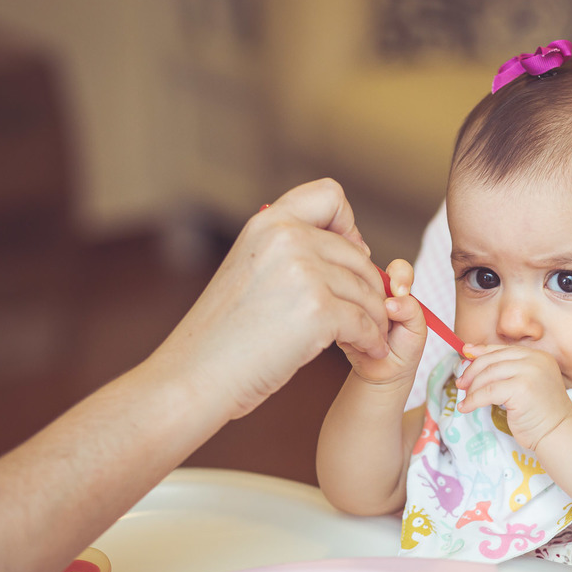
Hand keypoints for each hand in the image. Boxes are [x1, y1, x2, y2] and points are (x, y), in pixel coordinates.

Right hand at [150, 179, 390, 419]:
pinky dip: (373, 340)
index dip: (350, 225)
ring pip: (368, 291)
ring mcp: (304, 273)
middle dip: (370, 286)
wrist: (195, 376)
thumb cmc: (224, 335)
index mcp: (267, 224)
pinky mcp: (318, 311)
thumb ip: (290, 253)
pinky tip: (370, 351)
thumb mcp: (249, 271)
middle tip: (367, 313)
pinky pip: (366, 322)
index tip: (350, 257)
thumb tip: (355, 249)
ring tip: (371, 337)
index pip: (330, 195)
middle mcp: (287, 238)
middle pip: (358, 254)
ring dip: (376, 317)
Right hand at [340, 259, 428, 388]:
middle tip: (389, 322)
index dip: (400, 275)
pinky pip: (344, 313)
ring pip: (356, 293)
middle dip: (382, 300)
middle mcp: (375, 291)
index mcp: (396, 290)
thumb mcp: (417, 329)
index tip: (401, 291)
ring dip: (368, 316)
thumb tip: (390, 302)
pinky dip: (355, 327)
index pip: (398, 269)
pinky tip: (361, 340)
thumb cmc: (404, 347)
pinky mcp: (340, 315)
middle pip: (373, 275)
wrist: (384, 372)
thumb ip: (411, 310)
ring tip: (376, 334)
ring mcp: (355, 302)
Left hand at [456, 345, 571, 450]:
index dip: (481, 351)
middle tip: (461, 384)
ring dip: (472, 388)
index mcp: (538, 356)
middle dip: (472, 371)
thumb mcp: (526, 385)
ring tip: (465, 399)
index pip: (503, 349)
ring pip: (488, 375)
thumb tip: (473, 359)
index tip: (465, 354)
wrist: (558, 432)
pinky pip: (488, 391)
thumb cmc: (541, 413)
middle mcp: (535, 360)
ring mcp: (529, 372)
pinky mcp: (521, 388)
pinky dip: (473, 400)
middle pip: (493, 360)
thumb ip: (508, 371)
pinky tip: (466, 407)